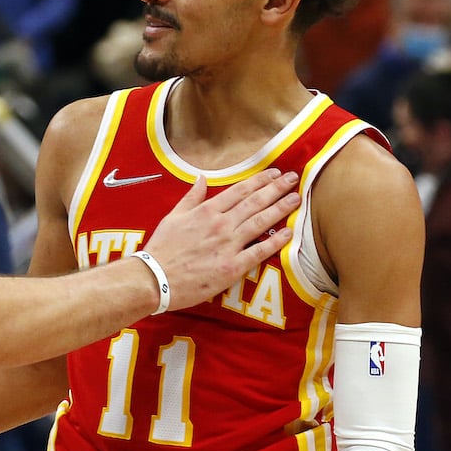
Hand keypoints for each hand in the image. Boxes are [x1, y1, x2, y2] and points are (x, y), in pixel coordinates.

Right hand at [142, 169, 300, 310]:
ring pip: (260, 222)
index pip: (239, 190)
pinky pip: (259, 252)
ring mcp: (228, 245)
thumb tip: (201, 179)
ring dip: (281, 208)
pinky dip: (276, 242)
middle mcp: (221, 224)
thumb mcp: (173, 216)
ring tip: (296, 198)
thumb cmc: (162, 248)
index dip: (259, 180)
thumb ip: (191, 197)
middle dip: (276, 189)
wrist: (154, 277)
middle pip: (255, 202)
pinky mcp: (232, 267)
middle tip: (293, 179)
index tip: (274, 173)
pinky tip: (289, 233)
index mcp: (206, 211)